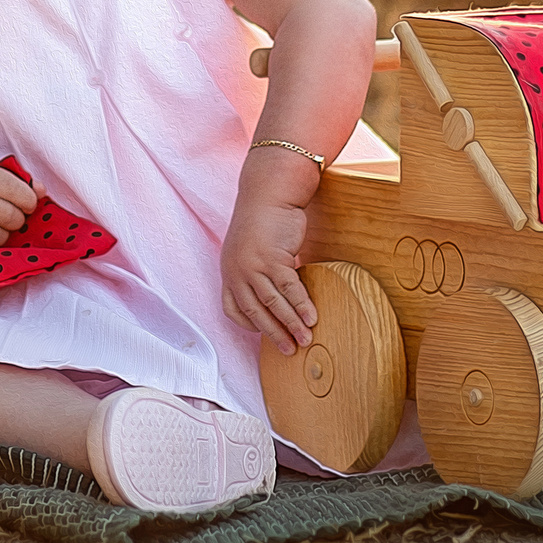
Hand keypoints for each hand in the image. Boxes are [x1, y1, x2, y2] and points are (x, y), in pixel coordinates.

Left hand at [221, 196, 315, 354]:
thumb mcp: (248, 247)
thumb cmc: (263, 219)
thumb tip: (268, 289)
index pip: (233, 309)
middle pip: (256, 313)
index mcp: (229, 271)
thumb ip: (253, 269)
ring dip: (292, 325)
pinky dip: (302, 306)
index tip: (265, 334)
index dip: (250, 325)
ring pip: (274, 305)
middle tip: (290, 349)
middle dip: (274, 334)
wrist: (269, 192)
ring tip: (306, 339)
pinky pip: (290, 289)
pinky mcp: (273, 259)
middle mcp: (237, 272)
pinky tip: (312, 317)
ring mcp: (254, 267)